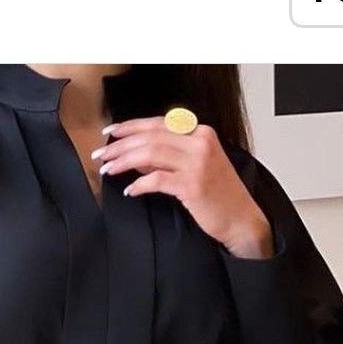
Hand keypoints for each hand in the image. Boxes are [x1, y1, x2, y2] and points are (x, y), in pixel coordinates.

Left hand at [95, 117, 274, 257]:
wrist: (242, 220)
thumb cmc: (219, 195)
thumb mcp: (194, 168)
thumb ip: (166, 158)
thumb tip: (135, 156)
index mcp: (200, 133)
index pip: (158, 123)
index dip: (130, 126)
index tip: (110, 132)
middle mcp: (200, 143)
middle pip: (150, 137)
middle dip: (120, 145)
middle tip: (101, 155)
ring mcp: (197, 163)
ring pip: (150, 154)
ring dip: (124, 161)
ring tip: (108, 170)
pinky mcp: (192, 185)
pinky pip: (156, 180)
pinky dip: (139, 184)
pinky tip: (130, 190)